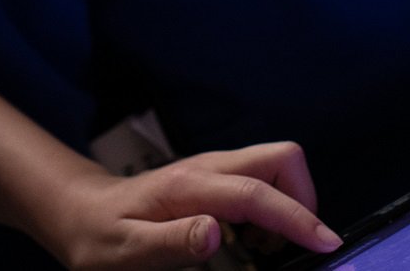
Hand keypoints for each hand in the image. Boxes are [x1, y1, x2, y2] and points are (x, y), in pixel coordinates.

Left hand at [36, 142, 340, 269]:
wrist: (82, 211)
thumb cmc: (101, 235)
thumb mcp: (127, 250)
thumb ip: (172, 242)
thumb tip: (216, 232)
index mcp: (190, 185)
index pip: (258, 194)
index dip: (297, 218)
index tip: (327, 243)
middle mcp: (209, 167)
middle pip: (281, 159)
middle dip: (303, 199)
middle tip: (295, 247)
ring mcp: (215, 170)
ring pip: (276, 168)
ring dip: (289, 206)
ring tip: (266, 251)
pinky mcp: (217, 179)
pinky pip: (262, 183)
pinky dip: (273, 210)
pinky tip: (252, 242)